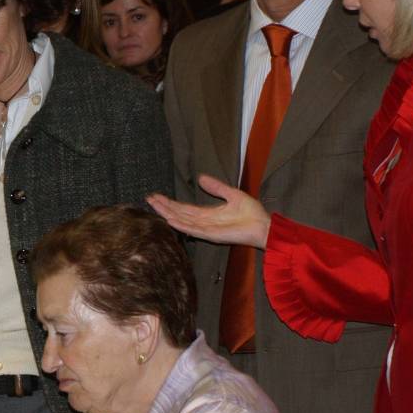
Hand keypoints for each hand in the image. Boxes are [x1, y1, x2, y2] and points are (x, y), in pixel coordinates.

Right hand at [147, 175, 270, 247]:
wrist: (263, 226)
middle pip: (178, 214)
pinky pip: (193, 230)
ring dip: (167, 214)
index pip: (184, 208)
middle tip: (148, 199)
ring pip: (182, 221)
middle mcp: (203, 222)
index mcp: (207, 214)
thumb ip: (216, 187)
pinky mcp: (211, 235)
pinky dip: (181, 225)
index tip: (156, 196)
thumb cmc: (252, 213)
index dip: (170, 202)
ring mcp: (206, 229)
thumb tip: (200, 178)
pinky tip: (170, 220)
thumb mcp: (232, 194)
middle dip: (163, 206)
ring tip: (154, 206)